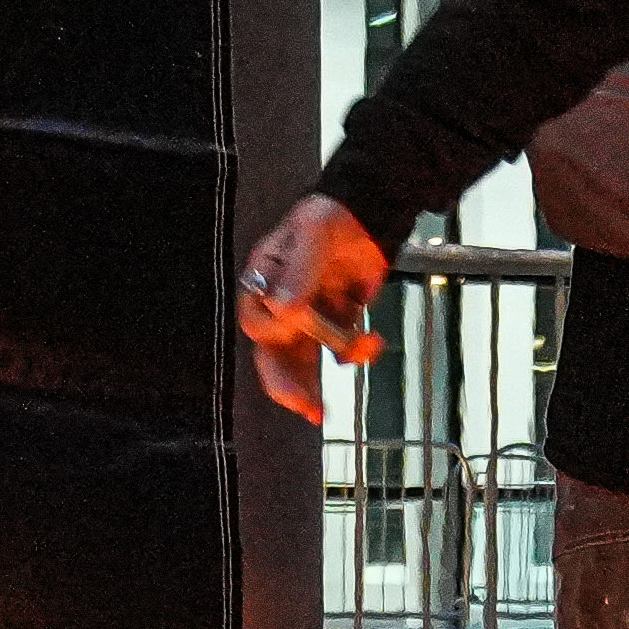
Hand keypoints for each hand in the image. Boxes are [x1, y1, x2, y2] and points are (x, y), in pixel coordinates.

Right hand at [235, 194, 388, 429]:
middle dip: (287, 384)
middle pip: (273, 354)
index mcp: (263, 284)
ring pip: (303, 362)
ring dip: (313, 386)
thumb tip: (283, 308)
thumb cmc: (330, 217)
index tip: (296, 325)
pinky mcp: (335, 324)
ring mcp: (307, 319)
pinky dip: (355, 353)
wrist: (369, 216)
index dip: (275, 333)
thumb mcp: (312, 234)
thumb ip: (298, 270)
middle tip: (304, 407)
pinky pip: (339, 351)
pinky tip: (371, 342)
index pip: (258, 323)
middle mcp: (280, 307)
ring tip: (322, 412)